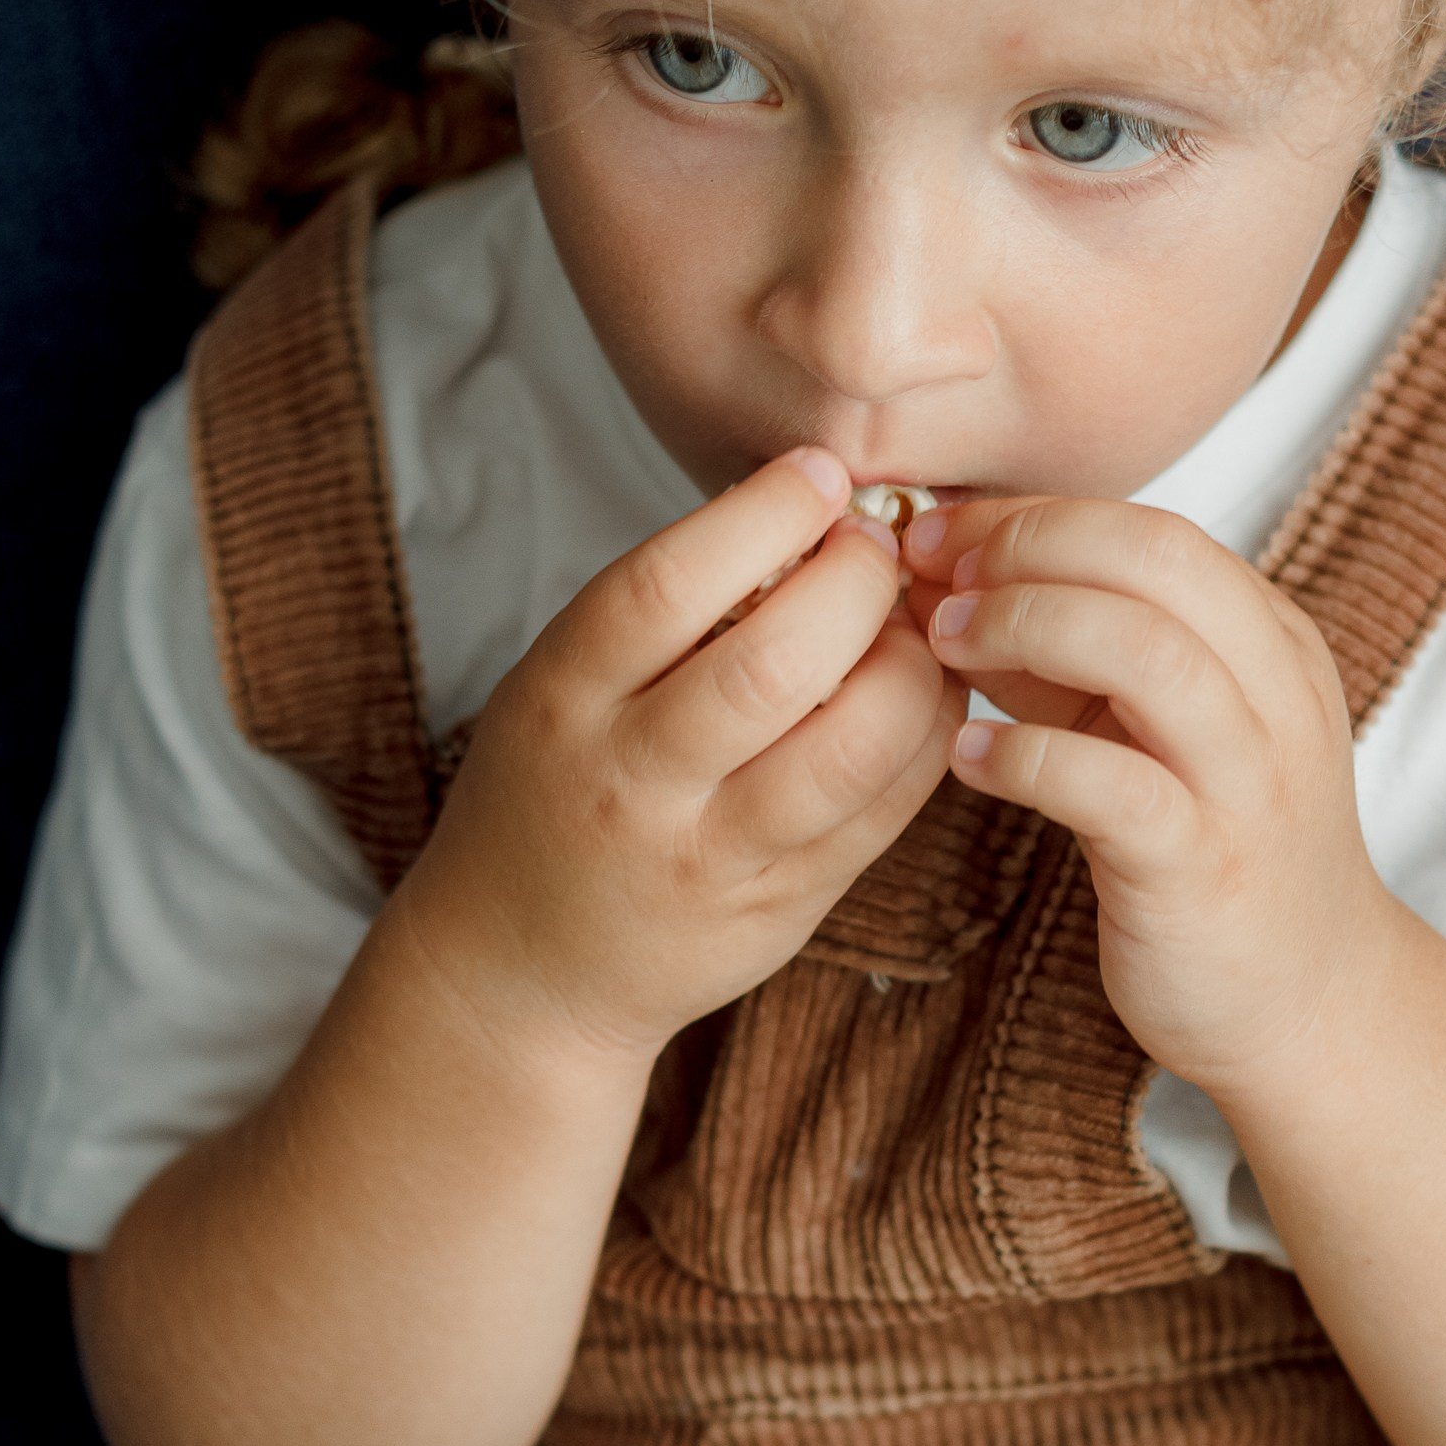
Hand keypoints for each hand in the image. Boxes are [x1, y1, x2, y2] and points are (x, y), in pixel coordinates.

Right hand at [400, 449, 959, 1068]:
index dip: (765, 515)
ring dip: (911, 667)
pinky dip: (926, 738)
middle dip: (857, 585)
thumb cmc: (554, 792)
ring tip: (911, 628)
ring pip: (850, 751)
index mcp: (563, 699)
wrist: (519, 969)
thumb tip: (811, 508)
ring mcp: (711, 858)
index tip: (819, 476)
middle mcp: (632, 782)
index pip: (667, 585)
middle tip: (878, 552)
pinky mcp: (780, 911)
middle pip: (775, 665)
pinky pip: (883, 814)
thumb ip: (664, 613)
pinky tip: (924, 696)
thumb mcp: (562, 685)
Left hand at [905, 496, 1390, 1099]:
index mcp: (1271, 642)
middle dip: (1027, 549)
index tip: (937, 536)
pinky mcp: (1202, 868)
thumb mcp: (1151, 727)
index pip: (1152, 529)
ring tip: (943, 646)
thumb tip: (943, 576)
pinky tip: (969, 756)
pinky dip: (1026, 755)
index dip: (1032, 517)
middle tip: (933, 581)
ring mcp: (1248, 782)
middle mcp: (1276, 696)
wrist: (1303, 1001)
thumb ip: (1067, 652)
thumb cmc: (1208, 847)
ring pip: (1148, 654)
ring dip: (1024, 628)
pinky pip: (1112, 787)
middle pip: (1158, 559)